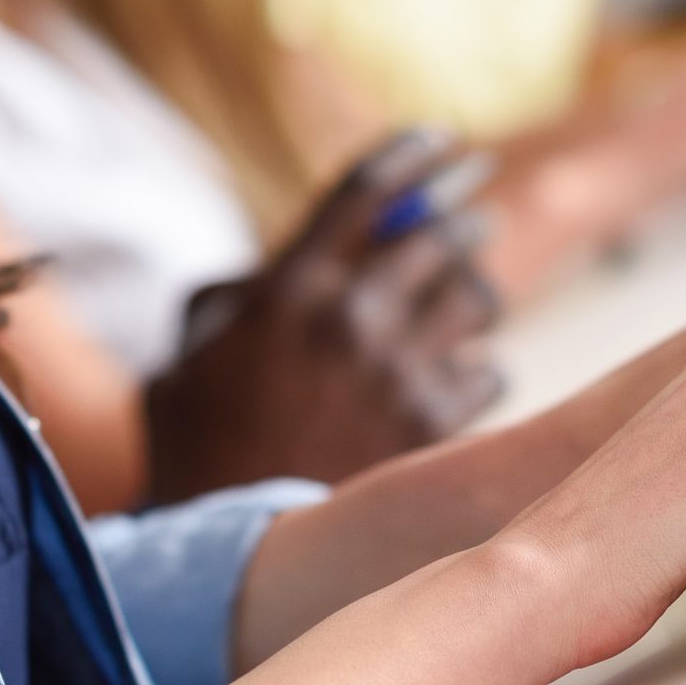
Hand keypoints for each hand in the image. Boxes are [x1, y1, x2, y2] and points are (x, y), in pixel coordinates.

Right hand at [146, 132, 504, 501]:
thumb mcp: (194, 344)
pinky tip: (461, 372)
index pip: (368, 187)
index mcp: (291, 284)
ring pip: (479, 298)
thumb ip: (242, 290)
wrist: (230, 544)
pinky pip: (490, 371)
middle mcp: (351, 316)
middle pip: (440, 233)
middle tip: (476, 218)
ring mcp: (396, 371)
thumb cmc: (199, 436)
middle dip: (464, 218)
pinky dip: (479, 368)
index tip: (445, 140)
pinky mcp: (431, 425)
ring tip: (469, 298)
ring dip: (477, 292)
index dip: (415, 153)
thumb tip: (291, 259)